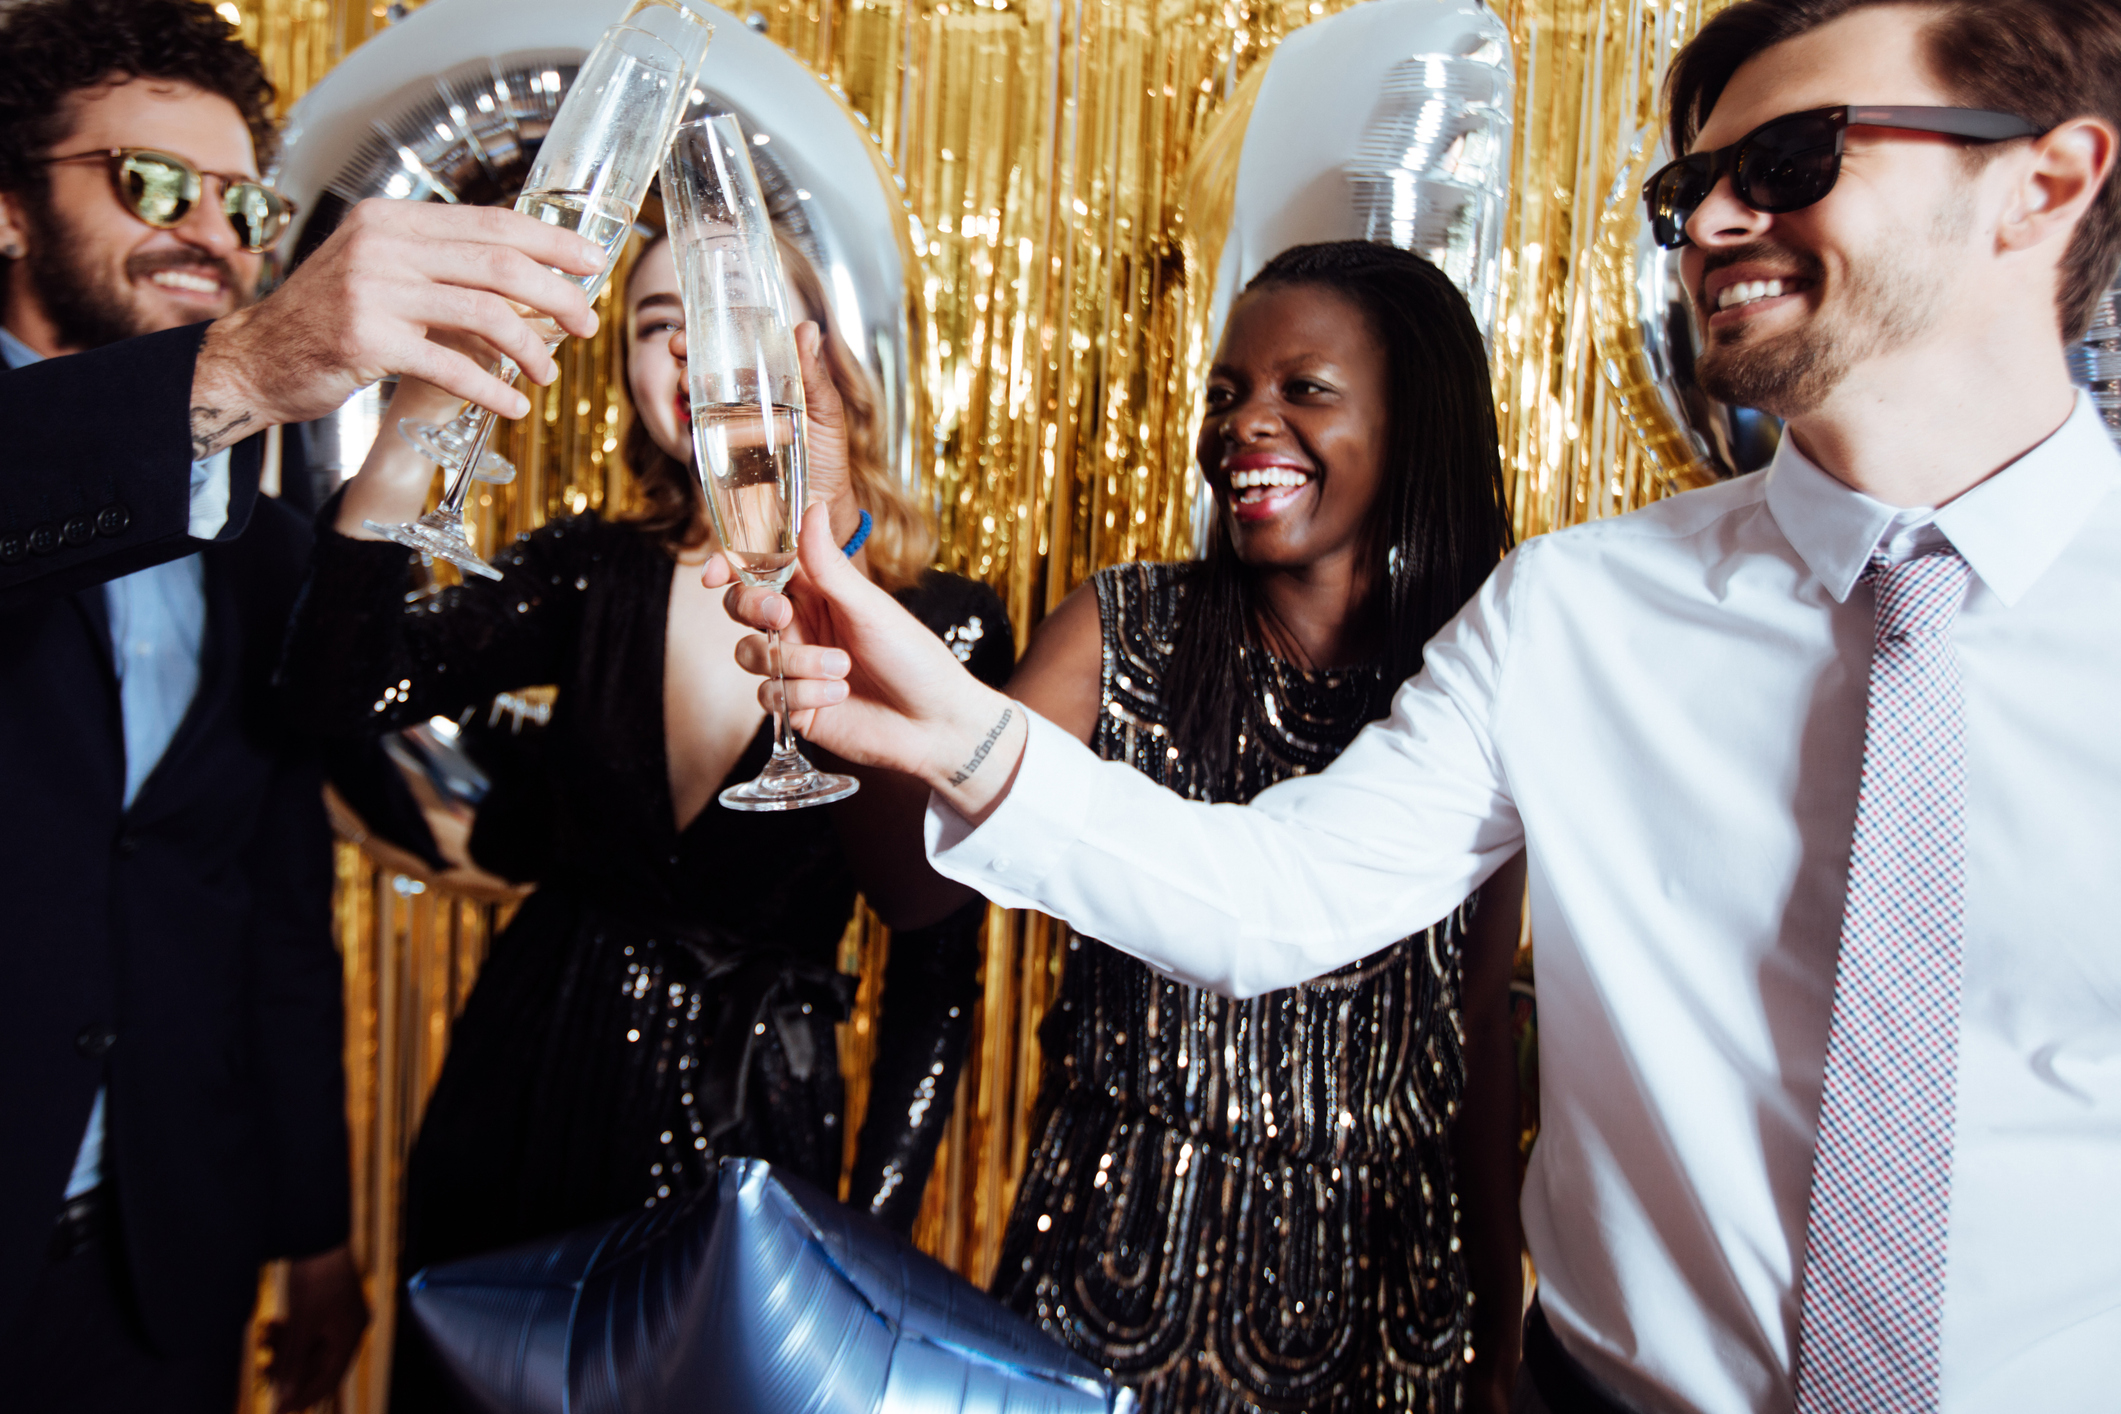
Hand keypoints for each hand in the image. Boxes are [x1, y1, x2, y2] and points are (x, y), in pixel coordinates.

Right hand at [188, 199, 604, 457]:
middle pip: (500, 263)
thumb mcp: (382, 274)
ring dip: (530, 347)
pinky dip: (491, 388)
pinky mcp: (365, 339)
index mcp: (393, 219)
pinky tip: (513, 404)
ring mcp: (372, 290)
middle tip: (586, 324)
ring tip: (547, 373)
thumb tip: (527, 285)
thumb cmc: (329, 321)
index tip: (592, 261)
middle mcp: (383, 245)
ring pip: (485, 312)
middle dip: (557, 295)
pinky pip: (451, 364)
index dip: (550, 241)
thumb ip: (440, 269)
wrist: (256, 359)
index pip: (492, 221)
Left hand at [263, 1244, 368, 1411]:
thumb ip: (293, 1363)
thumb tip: (284, 1399)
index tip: (276, 1409)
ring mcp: (336, 1314)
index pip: (329, 1379)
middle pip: (318, 1364)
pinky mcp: (323, 1302)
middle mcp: (347, 1327)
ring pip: (308, 1346)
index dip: (304, 1397)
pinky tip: (271, 1326)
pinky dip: (287, 1334)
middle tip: (262, 1373)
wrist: (315, 1230)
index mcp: (350, 1334)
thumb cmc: (314, 1274)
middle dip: (289, 1370)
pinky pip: (305, 1330)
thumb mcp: (301, 1323)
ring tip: (263, 1341)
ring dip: (284, 1350)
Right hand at [673, 320, 859, 544]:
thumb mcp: (825, 410)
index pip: (727, 356)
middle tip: (682, 349)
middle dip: (686, 359)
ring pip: (693, 409)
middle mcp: (736, 410)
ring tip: (689, 384)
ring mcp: (723, 439)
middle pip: (701, 376)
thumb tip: (809, 328)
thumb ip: (813, 374)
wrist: (824, 506)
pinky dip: (694, 440)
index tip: (693, 328)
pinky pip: (697, 453)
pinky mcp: (717, 470)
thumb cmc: (826, 456)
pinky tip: (698, 430)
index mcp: (760, 389)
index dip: (706, 338)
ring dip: (685, 392)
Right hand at [710, 504, 1026, 816]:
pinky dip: (802, 694)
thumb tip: (811, 507)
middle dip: (754, 608)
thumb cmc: (914, 657)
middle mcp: (801, 624)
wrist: (933, 724)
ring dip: (794, 661)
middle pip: (743, 607)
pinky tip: (839, 695)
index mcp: (818, 590)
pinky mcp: (795, 704)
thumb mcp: (871, 608)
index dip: (731, 565)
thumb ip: (830, 565)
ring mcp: (795, 665)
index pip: (761, 567)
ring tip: (841, 669)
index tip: (716, 573)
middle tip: (783, 615)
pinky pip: (769, 694)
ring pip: (751, 653)